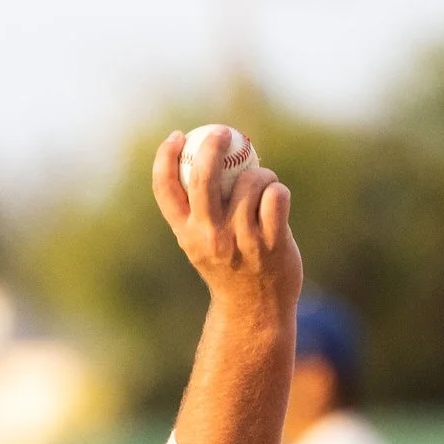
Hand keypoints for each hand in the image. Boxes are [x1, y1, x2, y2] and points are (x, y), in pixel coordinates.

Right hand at [151, 127, 301, 319]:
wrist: (255, 309)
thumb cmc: (228, 267)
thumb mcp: (200, 242)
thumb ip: (197, 210)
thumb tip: (198, 158)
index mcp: (186, 233)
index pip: (165, 188)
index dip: (166, 156)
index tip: (178, 136)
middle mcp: (210, 236)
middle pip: (203, 178)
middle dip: (212, 146)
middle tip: (222, 134)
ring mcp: (241, 240)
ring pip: (251, 182)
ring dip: (261, 173)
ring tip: (264, 182)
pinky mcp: (272, 243)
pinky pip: (276, 196)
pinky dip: (278, 190)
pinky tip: (277, 198)